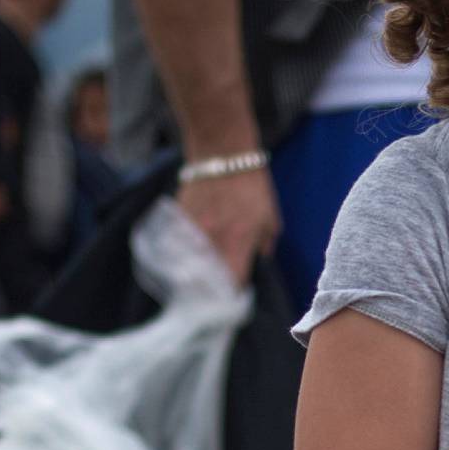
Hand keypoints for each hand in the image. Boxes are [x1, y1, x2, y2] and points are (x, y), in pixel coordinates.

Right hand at [176, 164, 280, 287]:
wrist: (222, 152)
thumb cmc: (251, 185)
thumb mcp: (269, 215)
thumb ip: (266, 242)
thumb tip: (262, 258)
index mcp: (238, 243)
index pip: (233, 282)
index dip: (234, 294)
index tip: (234, 296)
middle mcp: (213, 242)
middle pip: (208, 280)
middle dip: (211, 289)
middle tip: (214, 291)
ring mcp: (193, 231)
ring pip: (190, 265)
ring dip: (194, 274)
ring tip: (198, 278)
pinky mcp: (178, 220)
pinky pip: (179, 245)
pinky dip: (184, 253)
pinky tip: (188, 254)